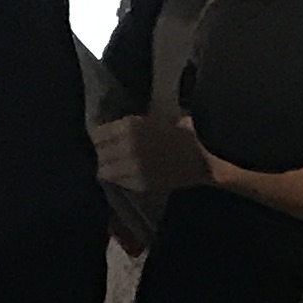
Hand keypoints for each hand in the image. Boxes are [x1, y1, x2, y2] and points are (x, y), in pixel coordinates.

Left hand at [95, 116, 211, 193]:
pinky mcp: (140, 183)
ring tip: (118, 166)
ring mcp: (132, 167)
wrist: (205, 154)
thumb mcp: (151, 119)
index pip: (97, 135)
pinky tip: (127, 174)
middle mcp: (126, 146)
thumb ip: (127, 126)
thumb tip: (107, 131)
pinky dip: (120, 178)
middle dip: (103, 152)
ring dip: (110, 167)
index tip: (105, 139)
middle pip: (99, 153)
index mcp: (129, 126)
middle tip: (111, 153)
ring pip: (104, 170)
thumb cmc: (182, 132)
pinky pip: (119, 182)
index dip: (100, 138)